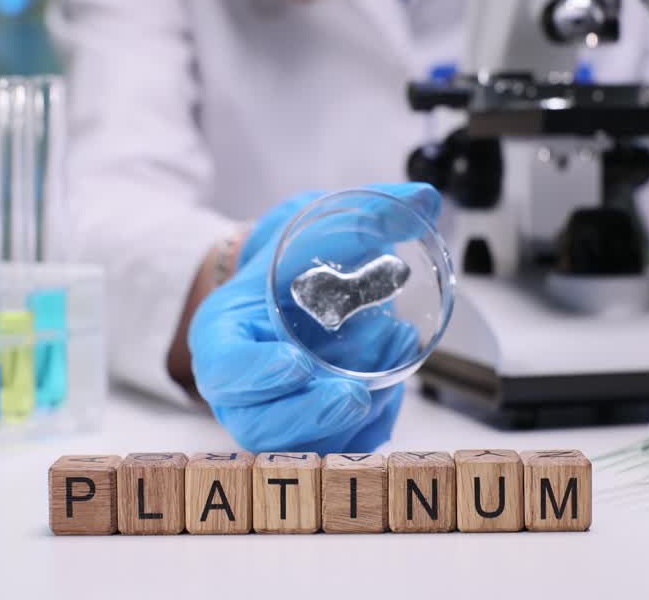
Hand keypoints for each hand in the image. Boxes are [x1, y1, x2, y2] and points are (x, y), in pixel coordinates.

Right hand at [188, 183, 440, 452]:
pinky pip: (340, 450)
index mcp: (224, 337)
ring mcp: (277, 417)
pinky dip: (372, 429)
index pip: (224, 366)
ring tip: (391, 365)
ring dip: (350, 420)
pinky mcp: (316, 435)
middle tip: (355, 395)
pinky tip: (394, 392)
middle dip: (309, 415)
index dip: (255, 372)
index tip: (295, 362)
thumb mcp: (319, 229)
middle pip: (259, 423)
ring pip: (303, 446)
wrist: (304, 290)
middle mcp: (242, 389)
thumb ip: (369, 212)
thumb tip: (424, 197)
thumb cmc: (298, 261)